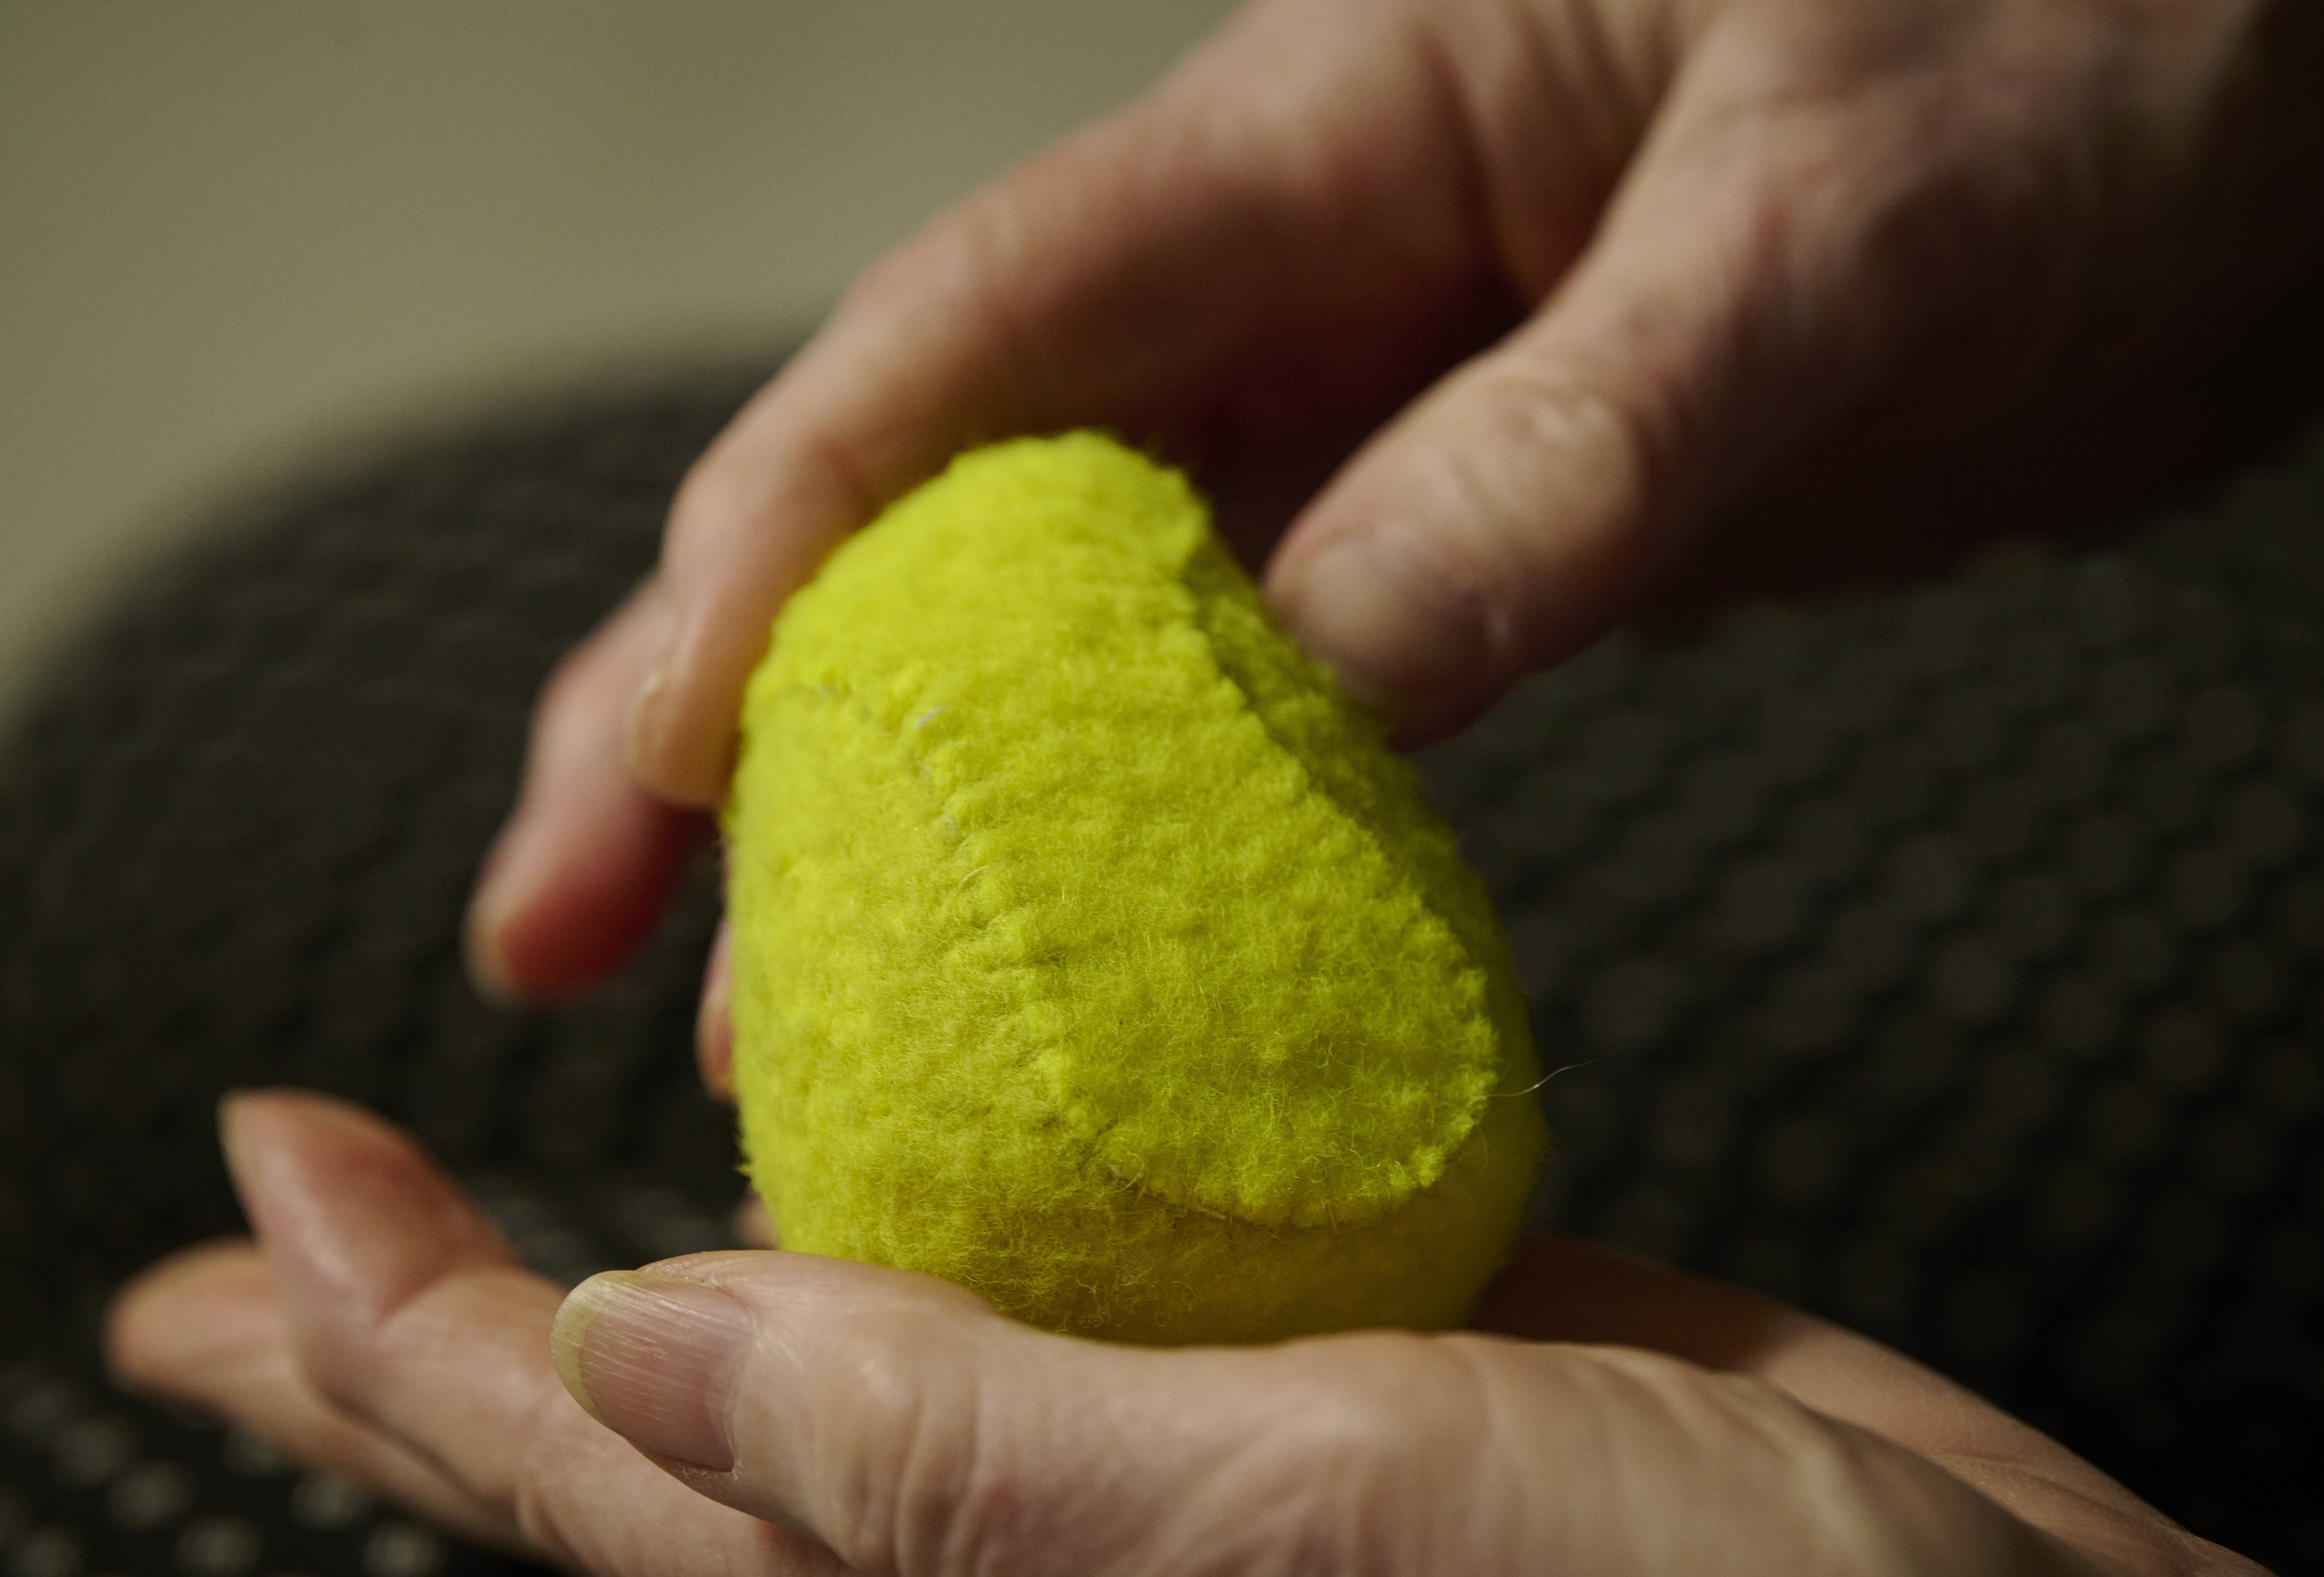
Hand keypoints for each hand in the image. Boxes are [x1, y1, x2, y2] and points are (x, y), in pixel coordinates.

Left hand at [109, 1092, 2256, 1574]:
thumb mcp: (1338, 1531)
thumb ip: (980, 1463)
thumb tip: (664, 1339)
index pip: (605, 1480)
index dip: (398, 1347)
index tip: (246, 1211)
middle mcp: (1040, 1548)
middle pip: (671, 1426)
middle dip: (449, 1322)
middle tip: (274, 1205)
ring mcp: (1168, 1453)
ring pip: (833, 1336)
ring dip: (666, 1244)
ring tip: (508, 1169)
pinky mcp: (1299, 1364)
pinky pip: (1040, 1276)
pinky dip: (921, 1189)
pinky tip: (851, 1129)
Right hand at [465, 0, 2323, 1000]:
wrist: (2254, 77)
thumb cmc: (2081, 39)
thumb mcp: (1814, 249)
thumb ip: (1563, 460)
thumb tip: (1312, 678)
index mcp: (1329, 134)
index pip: (975, 348)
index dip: (778, 549)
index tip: (644, 756)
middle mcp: (1309, 277)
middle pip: (951, 500)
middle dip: (745, 714)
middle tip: (596, 938)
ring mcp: (1382, 407)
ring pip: (1080, 618)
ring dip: (928, 808)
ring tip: (789, 1008)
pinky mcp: (1482, 518)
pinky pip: (1265, 683)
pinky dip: (1164, 825)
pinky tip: (1085, 955)